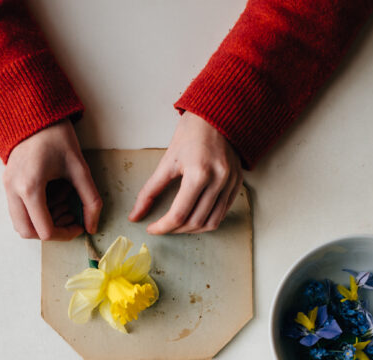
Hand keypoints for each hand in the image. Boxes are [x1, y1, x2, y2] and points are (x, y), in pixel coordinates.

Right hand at [3, 120, 101, 239]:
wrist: (35, 116)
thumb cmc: (58, 138)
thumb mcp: (80, 169)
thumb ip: (90, 201)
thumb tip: (92, 227)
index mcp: (31, 187)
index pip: (45, 230)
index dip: (66, 234)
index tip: (79, 225)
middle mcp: (13, 190)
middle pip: (28, 232)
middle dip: (52, 232)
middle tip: (70, 220)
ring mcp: (7, 187)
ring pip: (20, 224)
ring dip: (42, 224)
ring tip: (62, 206)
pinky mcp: (6, 184)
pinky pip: (18, 211)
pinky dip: (34, 214)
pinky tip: (52, 199)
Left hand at [129, 112, 242, 234]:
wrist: (218, 116)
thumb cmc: (190, 133)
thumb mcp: (167, 161)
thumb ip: (150, 191)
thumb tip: (135, 215)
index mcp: (198, 173)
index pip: (179, 214)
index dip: (162, 227)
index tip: (151, 229)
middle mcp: (218, 181)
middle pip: (195, 222)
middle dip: (175, 230)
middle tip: (162, 227)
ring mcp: (230, 183)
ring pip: (211, 223)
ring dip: (192, 229)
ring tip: (177, 225)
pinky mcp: (237, 184)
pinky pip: (223, 213)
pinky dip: (207, 220)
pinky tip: (194, 216)